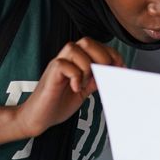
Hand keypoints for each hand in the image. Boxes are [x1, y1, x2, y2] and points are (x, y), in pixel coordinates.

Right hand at [0, 38, 123, 147]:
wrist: (38, 117)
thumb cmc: (59, 104)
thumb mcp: (84, 91)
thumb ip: (95, 80)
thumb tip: (113, 73)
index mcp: (77, 61)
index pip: (97, 46)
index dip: (112, 55)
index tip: (121, 69)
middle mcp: (67, 59)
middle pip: (86, 41)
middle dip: (101, 55)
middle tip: (104, 73)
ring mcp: (58, 65)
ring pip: (74, 48)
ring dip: (86, 65)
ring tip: (86, 82)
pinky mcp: (51, 74)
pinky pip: (63, 64)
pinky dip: (75, 76)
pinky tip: (76, 88)